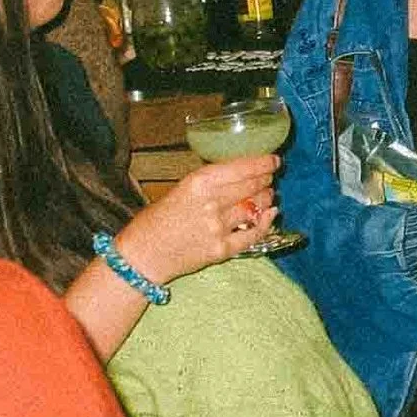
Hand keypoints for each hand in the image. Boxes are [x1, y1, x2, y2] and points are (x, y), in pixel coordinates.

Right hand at [116, 156, 280, 285]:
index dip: (263, 163)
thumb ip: (209, 182)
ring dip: (267, 199)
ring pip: (256, 207)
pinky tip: (271, 215)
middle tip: (270, 177)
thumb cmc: (155, 220)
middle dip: (266, 180)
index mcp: (199, 182)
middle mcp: (211, 202)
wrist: (143, 256)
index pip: (242, 168)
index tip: (274, 160)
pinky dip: (266, 222)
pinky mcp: (222, 249)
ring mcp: (218, 227)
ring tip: (268, 195)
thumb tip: (239, 174)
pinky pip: (254, 234)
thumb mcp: (180, 189)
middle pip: (253, 186)